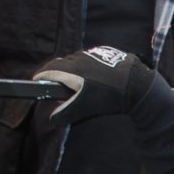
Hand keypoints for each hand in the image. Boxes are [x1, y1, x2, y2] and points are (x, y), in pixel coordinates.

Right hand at [34, 47, 154, 122]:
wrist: (137, 83)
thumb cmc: (109, 96)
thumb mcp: (84, 107)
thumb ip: (65, 113)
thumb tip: (52, 120)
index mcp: (71, 69)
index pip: (49, 69)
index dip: (41, 76)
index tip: (36, 81)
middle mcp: (80, 58)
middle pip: (61, 64)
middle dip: (56, 74)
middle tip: (55, 85)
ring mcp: (93, 54)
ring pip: (76, 60)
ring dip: (72, 70)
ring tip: (75, 83)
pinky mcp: (106, 53)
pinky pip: (90, 59)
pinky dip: (86, 67)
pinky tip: (94, 78)